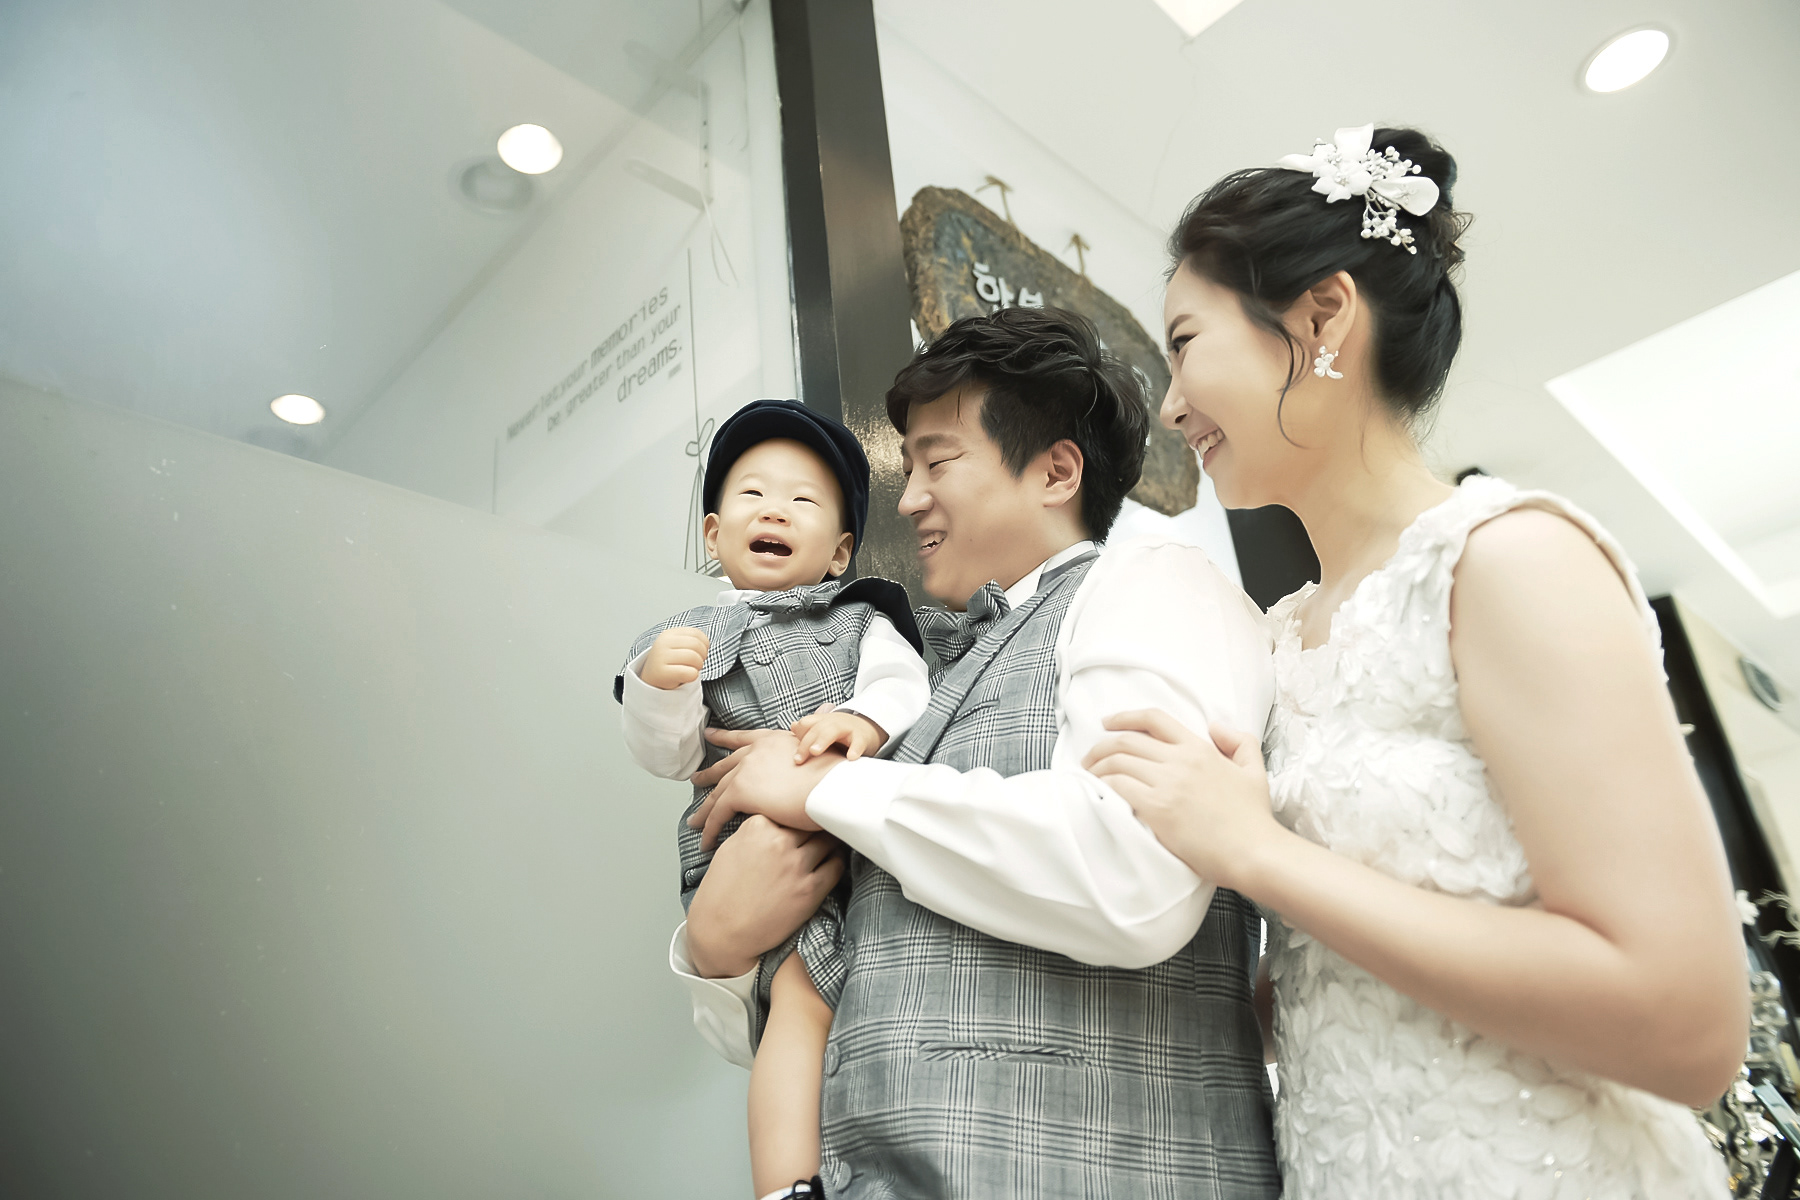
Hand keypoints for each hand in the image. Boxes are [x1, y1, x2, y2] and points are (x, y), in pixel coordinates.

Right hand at [642, 626, 709, 689]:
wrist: (651, 679)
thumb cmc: (669, 663)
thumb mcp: (678, 647)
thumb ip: (691, 641)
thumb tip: (706, 644)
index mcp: (669, 634)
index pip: (696, 634)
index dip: (704, 645)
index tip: (699, 653)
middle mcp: (663, 643)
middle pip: (697, 645)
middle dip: (702, 656)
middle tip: (696, 664)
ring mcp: (661, 657)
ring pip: (694, 658)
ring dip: (698, 666)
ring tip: (691, 669)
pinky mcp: (662, 673)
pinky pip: (689, 673)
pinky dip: (693, 676)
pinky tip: (686, 677)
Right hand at [686, 815, 844, 977]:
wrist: (722, 933)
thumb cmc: (720, 894)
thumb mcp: (729, 849)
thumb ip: (754, 830)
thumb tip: (774, 820)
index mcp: (756, 827)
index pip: (787, 808)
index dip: (794, 812)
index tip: (800, 814)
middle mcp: (778, 842)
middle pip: (809, 821)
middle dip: (814, 822)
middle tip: (821, 824)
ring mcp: (796, 865)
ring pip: (827, 840)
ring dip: (829, 840)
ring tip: (830, 841)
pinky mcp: (810, 889)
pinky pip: (836, 866)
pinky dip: (836, 861)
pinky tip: (832, 861)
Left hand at [690, 729, 842, 849]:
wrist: (832, 786)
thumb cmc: (832, 778)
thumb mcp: (814, 759)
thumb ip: (798, 763)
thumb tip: (800, 772)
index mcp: (771, 740)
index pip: (741, 738)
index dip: (723, 736)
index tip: (709, 734)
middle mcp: (755, 751)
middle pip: (724, 766)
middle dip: (708, 775)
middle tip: (695, 779)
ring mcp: (746, 770)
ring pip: (717, 793)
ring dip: (704, 810)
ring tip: (695, 822)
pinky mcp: (741, 792)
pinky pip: (718, 813)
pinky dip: (710, 829)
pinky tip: (706, 841)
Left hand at [791, 708, 886, 762]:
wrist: (869, 726)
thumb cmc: (842, 732)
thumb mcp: (825, 728)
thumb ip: (809, 729)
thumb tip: (793, 726)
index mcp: (822, 721)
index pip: (806, 723)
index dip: (799, 736)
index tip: (795, 757)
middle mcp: (833, 722)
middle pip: (816, 728)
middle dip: (806, 742)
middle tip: (798, 760)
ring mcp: (848, 728)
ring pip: (833, 730)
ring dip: (822, 740)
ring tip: (815, 752)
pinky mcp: (862, 737)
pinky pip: (858, 742)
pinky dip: (855, 749)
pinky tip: (850, 757)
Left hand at [1081, 708, 1284, 893]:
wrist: (1254, 851)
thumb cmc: (1253, 818)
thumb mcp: (1254, 770)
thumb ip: (1239, 741)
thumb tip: (1215, 726)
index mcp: (1200, 749)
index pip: (1155, 719)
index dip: (1125, 717)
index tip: (1107, 722)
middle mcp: (1180, 760)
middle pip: (1127, 740)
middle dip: (1101, 746)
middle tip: (1090, 759)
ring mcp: (1168, 783)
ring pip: (1117, 763)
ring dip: (1097, 768)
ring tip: (1089, 778)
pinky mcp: (1157, 809)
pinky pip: (1118, 788)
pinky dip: (1103, 787)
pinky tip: (1099, 794)